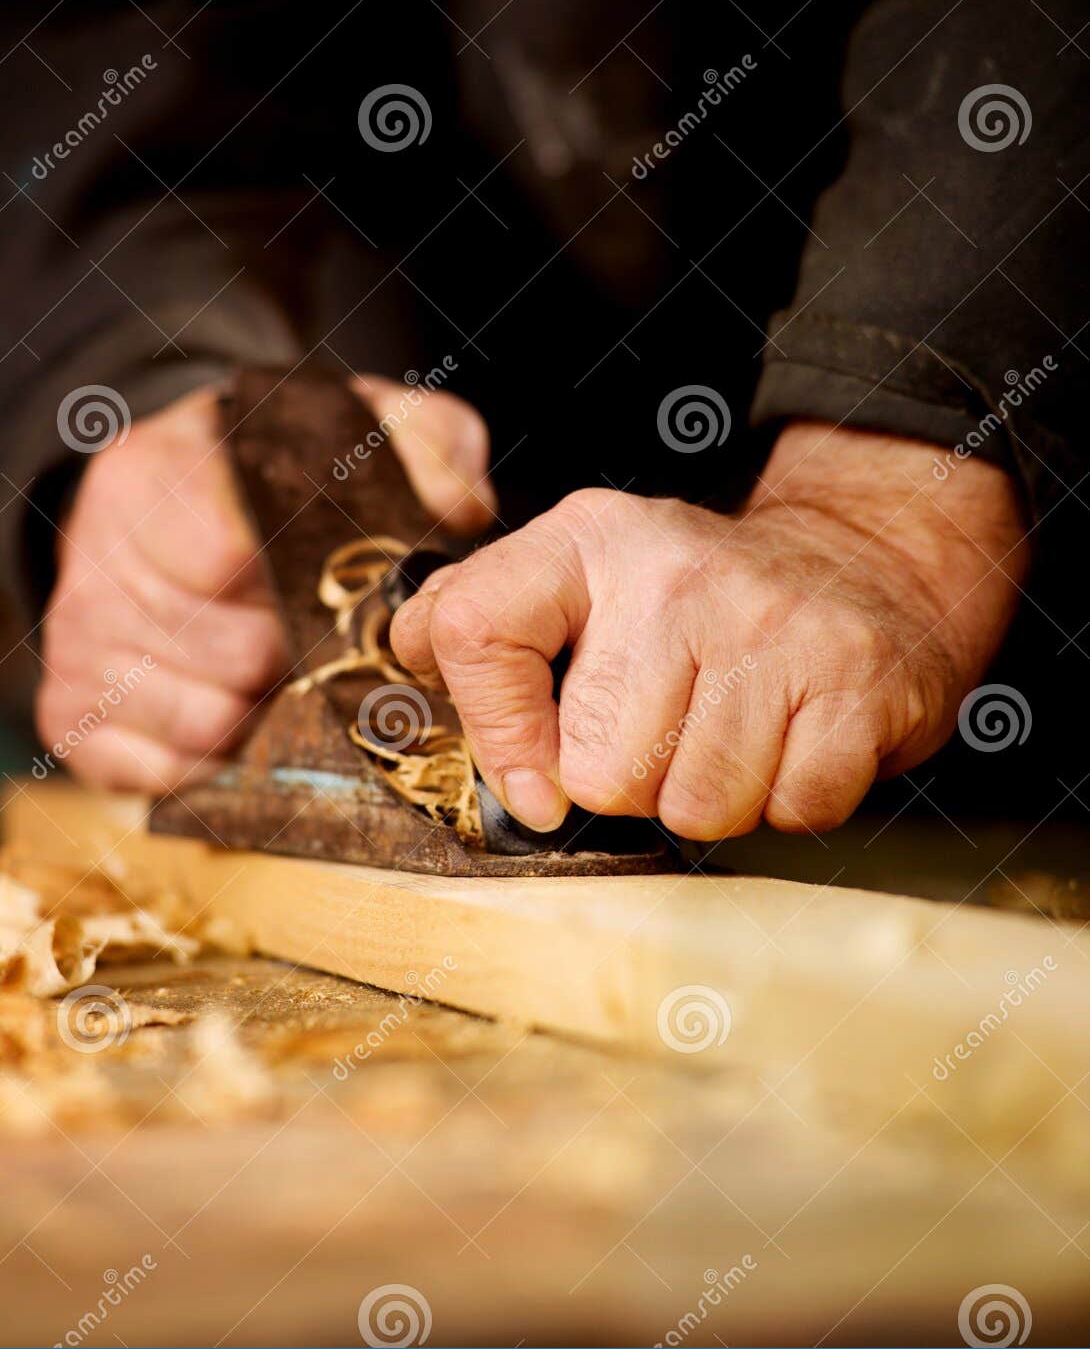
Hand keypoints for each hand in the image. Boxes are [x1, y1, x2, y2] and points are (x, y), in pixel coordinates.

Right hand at [37, 376, 494, 791]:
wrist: (174, 498)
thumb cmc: (280, 472)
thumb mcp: (356, 421)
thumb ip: (423, 443)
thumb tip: (462, 508)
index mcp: (158, 475)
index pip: (226, 556)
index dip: (303, 591)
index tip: (346, 596)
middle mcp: (100, 560)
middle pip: (228, 653)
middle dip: (302, 662)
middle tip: (337, 648)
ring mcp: (81, 643)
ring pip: (203, 722)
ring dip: (269, 716)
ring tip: (293, 678)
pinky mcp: (74, 716)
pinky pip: (159, 772)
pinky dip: (220, 763)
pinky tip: (249, 718)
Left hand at [391, 423, 1028, 836]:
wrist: (866, 567)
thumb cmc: (697, 603)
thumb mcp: (584, 574)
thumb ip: (484, 613)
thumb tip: (408, 652)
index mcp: (590, 537)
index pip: (476, 630)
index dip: (492, 732)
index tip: (531, 784)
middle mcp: (676, 569)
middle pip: (599, 771)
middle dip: (631, 786)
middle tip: (667, 736)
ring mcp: (773, 624)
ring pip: (697, 806)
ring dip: (711, 799)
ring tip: (730, 737)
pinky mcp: (855, 682)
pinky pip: (790, 810)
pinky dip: (788, 801)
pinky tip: (790, 742)